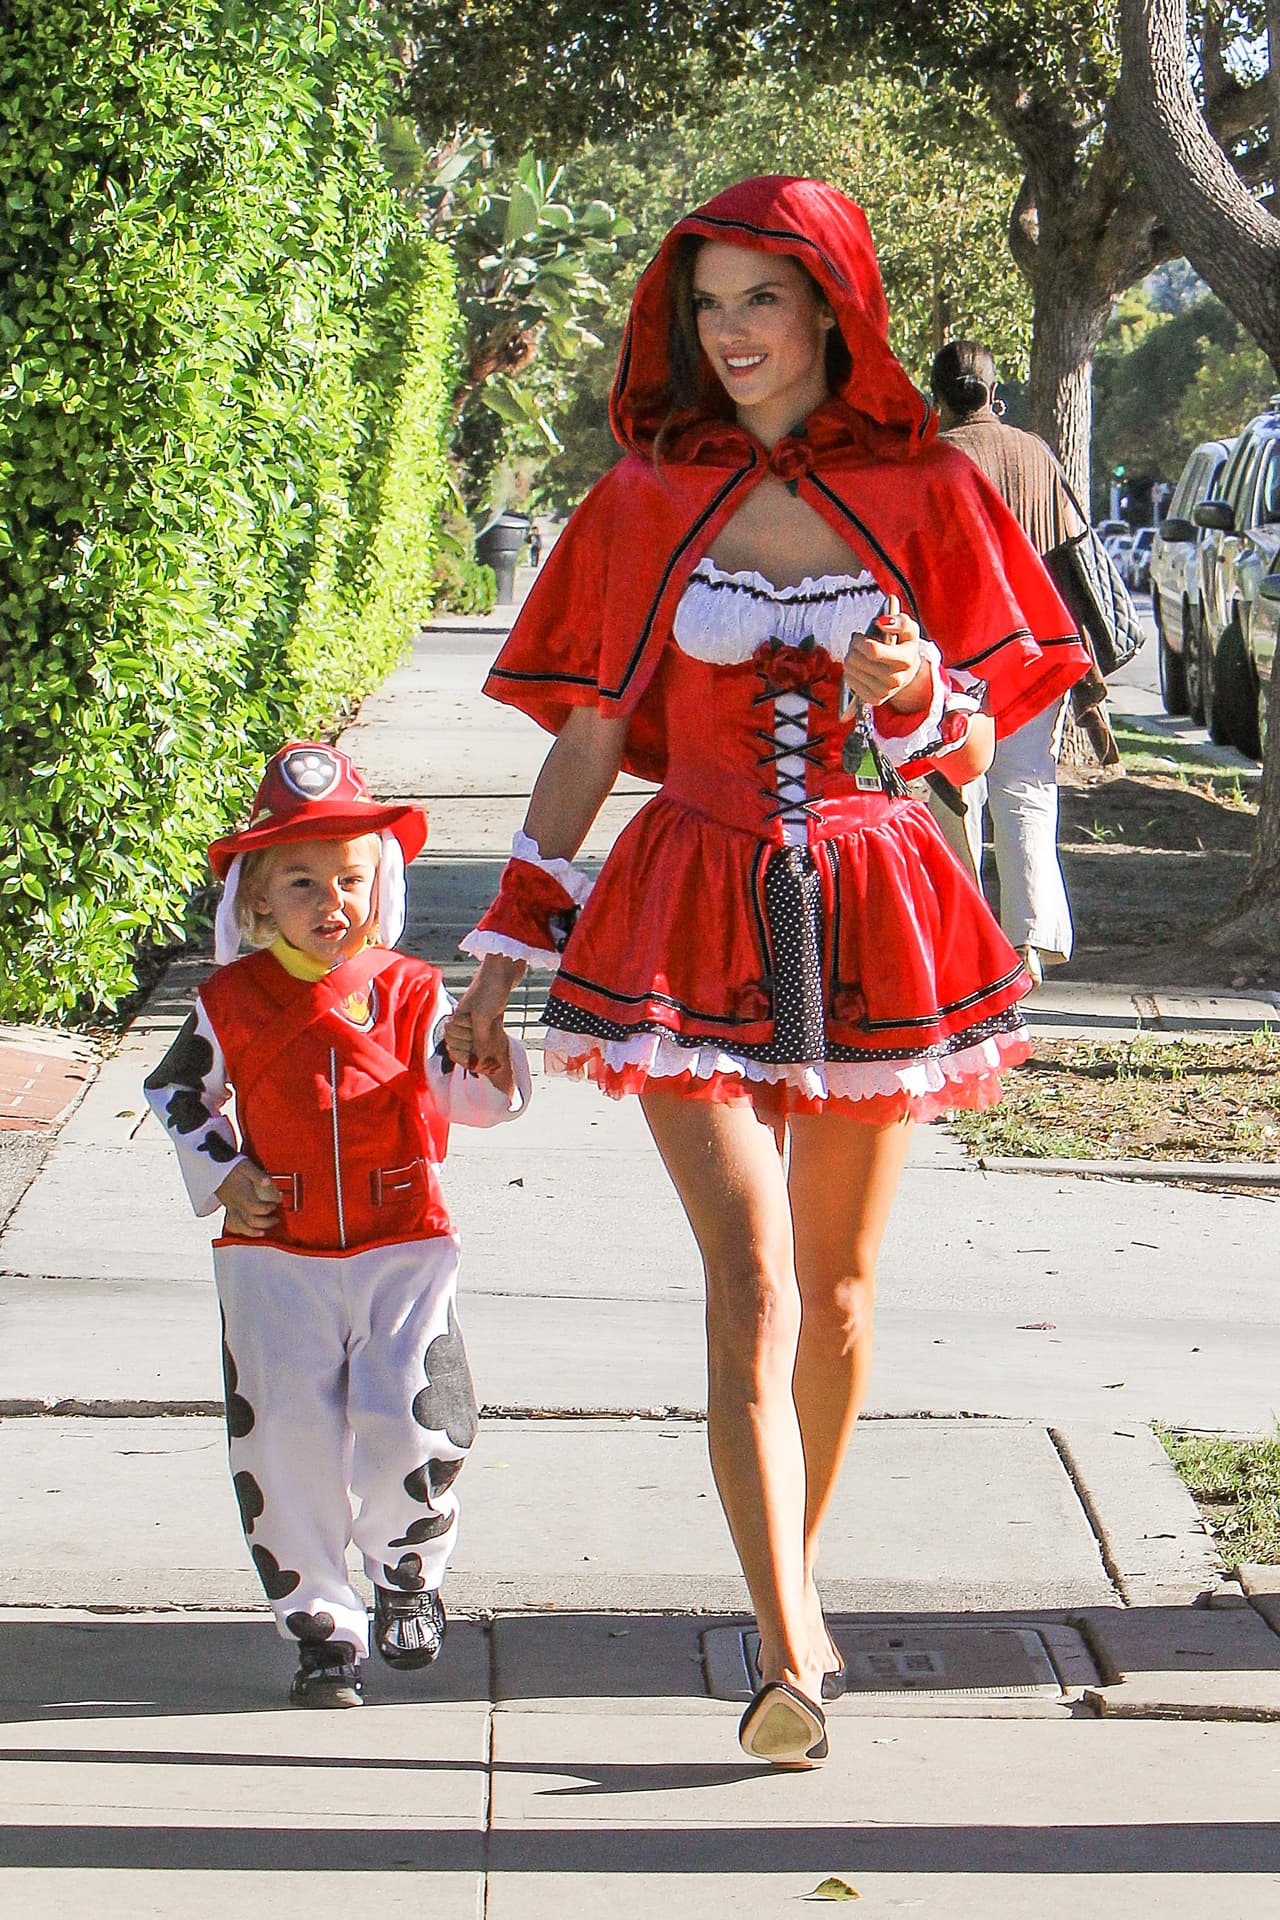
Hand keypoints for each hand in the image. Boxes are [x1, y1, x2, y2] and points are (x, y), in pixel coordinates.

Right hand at [216, 1161, 280, 1238]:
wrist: (215, 1166)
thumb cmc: (231, 1166)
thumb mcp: (246, 1165)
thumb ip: (257, 1175)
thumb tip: (268, 1181)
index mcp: (241, 1195)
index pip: (256, 1208)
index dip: (268, 1208)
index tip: (277, 1204)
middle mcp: (236, 1204)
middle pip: (249, 1221)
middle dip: (265, 1223)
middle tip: (276, 1219)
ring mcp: (230, 1207)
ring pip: (238, 1226)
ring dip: (252, 1232)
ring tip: (263, 1232)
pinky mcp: (227, 1207)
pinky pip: (230, 1223)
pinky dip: (239, 1230)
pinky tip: (247, 1230)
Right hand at [446, 953, 523, 1093]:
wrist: (504, 966)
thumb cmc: (490, 989)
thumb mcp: (483, 1020)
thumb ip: (480, 1043)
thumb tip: (480, 1065)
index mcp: (457, 1020)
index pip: (454, 1048)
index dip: (466, 1060)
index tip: (479, 1068)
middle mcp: (464, 1019)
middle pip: (466, 1046)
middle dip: (477, 1056)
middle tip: (491, 1064)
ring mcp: (477, 1015)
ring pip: (478, 1040)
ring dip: (486, 1049)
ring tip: (496, 1058)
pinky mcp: (489, 1011)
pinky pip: (487, 1032)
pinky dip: (492, 1041)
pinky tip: (499, 1046)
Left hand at [842, 593, 928, 710]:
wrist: (908, 671)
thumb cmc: (904, 645)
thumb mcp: (908, 629)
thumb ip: (899, 620)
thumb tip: (882, 621)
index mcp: (906, 659)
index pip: (872, 650)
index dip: (859, 640)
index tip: (859, 636)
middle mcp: (897, 679)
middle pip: (856, 660)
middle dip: (853, 648)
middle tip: (858, 644)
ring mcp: (886, 691)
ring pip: (851, 669)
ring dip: (851, 658)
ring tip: (859, 655)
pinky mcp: (875, 699)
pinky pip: (850, 681)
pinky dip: (851, 672)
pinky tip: (860, 667)